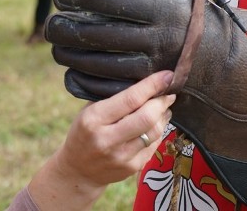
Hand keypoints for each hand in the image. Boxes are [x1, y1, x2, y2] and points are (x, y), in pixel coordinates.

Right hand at [27, 70, 174, 209]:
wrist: (78, 171)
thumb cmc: (85, 132)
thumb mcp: (89, 111)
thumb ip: (113, 98)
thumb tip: (144, 82)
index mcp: (94, 119)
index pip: (130, 99)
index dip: (152, 85)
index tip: (167, 75)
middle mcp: (108, 139)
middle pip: (147, 117)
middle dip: (162, 101)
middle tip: (168, 92)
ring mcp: (121, 156)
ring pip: (155, 131)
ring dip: (163, 116)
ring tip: (163, 108)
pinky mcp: (132, 168)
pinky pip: (154, 145)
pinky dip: (158, 131)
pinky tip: (155, 125)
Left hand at [45, 0, 246, 163]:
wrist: (225, 63)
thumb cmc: (192, 21)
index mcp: (158, 9)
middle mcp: (153, 39)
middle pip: (92, 32)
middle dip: (63, 26)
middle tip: (53, 21)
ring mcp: (148, 70)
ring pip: (92, 63)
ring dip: (67, 53)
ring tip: (59, 42)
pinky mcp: (145, 94)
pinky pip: (100, 91)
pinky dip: (79, 81)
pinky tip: (73, 71)